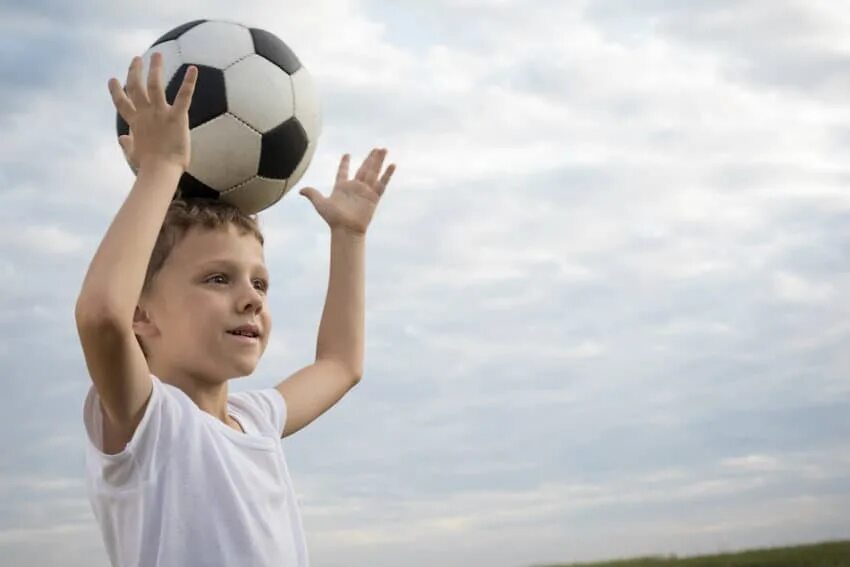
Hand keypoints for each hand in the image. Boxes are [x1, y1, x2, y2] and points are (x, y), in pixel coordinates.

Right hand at [108, 53, 196, 170]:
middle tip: (136, 59)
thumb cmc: (148, 167)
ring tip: (156, 55)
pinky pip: (184, 96)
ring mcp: (159, 113)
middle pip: (135, 87)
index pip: (121, 103)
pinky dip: (189, 82)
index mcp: (135, 123)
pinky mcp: (176, 117)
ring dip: (154, 68)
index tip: (112, 79)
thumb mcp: (134, 154)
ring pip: (154, 84)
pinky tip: (193, 69)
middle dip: (134, 71)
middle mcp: (145, 114)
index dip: (116, 91)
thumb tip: (122, 139)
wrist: (160, 171)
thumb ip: (128, 144)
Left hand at [300, 149, 395, 234]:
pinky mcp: (373, 197)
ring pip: (373, 172)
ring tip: (383, 149)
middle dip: (370, 158)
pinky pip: (382, 183)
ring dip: (378, 161)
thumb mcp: (320, 204)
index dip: (344, 164)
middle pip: (364, 169)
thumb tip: (300, 190)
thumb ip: (313, 194)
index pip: (343, 172)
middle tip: (376, 148)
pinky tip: (392, 165)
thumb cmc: (333, 218)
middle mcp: (355, 187)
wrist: (346, 229)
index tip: (346, 155)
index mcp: (341, 187)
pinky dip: (387, 174)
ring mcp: (365, 191)